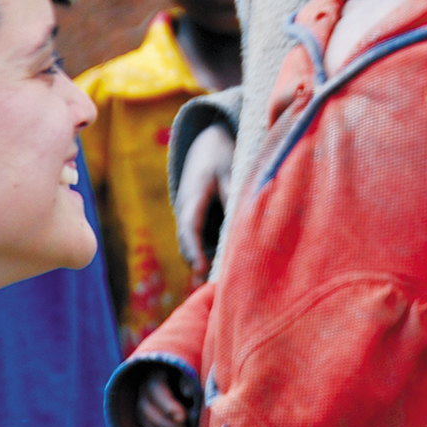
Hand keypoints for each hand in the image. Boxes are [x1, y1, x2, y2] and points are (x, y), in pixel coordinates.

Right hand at [136, 370, 190, 426]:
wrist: (182, 379)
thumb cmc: (189, 373)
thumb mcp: (190, 371)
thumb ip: (188, 380)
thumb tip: (188, 393)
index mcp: (155, 372)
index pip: (155, 388)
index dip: (168, 405)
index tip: (183, 417)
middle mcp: (144, 386)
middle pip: (147, 406)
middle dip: (165, 421)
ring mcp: (141, 400)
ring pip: (145, 418)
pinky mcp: (144, 413)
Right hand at [174, 124, 231, 281]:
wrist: (207, 140)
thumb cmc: (221, 154)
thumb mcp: (230, 170)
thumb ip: (234, 195)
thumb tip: (242, 223)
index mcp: (193, 197)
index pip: (190, 228)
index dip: (194, 250)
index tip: (201, 270)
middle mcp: (185, 209)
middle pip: (186, 242)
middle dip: (196, 263)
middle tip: (212, 286)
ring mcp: (188, 213)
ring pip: (190, 243)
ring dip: (200, 261)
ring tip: (217, 285)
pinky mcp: (195, 217)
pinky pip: (197, 239)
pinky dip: (205, 253)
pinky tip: (220, 268)